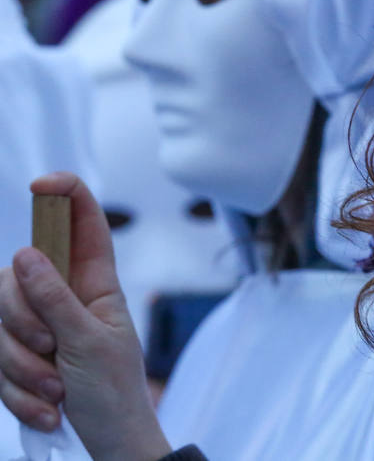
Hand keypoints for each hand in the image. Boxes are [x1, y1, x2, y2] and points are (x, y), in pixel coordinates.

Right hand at [0, 173, 172, 460]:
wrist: (110, 443)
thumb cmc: (113, 392)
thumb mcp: (89, 343)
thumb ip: (56, 299)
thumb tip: (25, 253)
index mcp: (96, 284)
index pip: (82, 227)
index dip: (66, 197)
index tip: (42, 184)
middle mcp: (64, 298)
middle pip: (15, 278)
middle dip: (21, 320)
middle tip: (51, 352)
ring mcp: (39, 328)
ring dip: (21, 367)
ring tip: (55, 391)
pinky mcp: (19, 360)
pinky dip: (16, 394)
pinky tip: (46, 411)